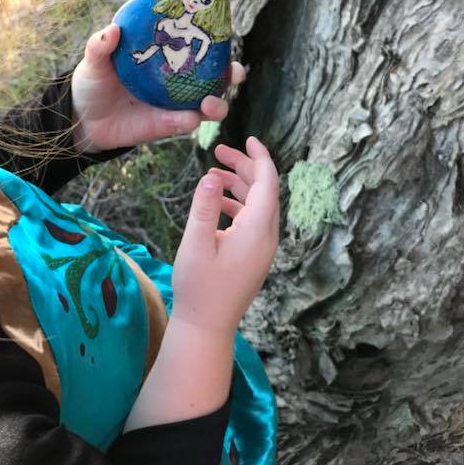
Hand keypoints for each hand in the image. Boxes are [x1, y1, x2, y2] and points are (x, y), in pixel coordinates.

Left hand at [71, 24, 245, 152]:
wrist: (83, 119)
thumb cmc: (93, 82)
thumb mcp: (95, 61)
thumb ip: (101, 46)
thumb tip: (113, 30)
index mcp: (165, 56)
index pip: (197, 46)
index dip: (217, 42)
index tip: (228, 35)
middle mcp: (176, 80)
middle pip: (215, 78)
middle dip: (231, 76)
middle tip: (235, 73)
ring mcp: (174, 104)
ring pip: (208, 105)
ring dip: (216, 104)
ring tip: (209, 104)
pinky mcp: (167, 126)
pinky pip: (185, 123)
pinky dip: (188, 121)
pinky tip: (186, 119)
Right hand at [171, 137, 279, 334]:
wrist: (207, 326)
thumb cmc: (199, 287)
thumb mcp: (196, 243)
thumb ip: (203, 207)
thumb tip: (211, 176)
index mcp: (258, 230)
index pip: (268, 183)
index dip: (260, 157)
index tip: (248, 138)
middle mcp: (266, 237)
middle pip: (264, 191)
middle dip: (244, 167)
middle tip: (218, 151)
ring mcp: (262, 248)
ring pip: (257, 205)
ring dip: (238, 186)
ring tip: (212, 174)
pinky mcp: (254, 256)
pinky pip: (252, 220)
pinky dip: (237, 204)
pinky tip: (215, 202)